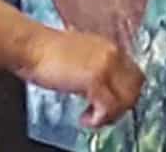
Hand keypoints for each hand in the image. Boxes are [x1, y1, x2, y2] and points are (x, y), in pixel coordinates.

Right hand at [17, 28, 144, 128]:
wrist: (30, 45)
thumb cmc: (45, 51)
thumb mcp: (79, 55)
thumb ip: (95, 66)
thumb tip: (103, 88)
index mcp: (109, 47)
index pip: (134, 75)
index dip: (125, 94)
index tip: (112, 104)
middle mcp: (112, 53)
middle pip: (135, 88)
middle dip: (121, 106)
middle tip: (104, 114)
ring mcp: (105, 65)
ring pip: (125, 100)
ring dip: (110, 115)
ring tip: (92, 117)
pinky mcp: (94, 78)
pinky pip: (108, 107)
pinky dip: (98, 118)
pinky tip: (85, 118)